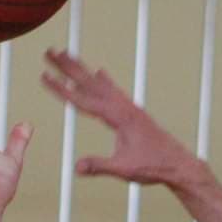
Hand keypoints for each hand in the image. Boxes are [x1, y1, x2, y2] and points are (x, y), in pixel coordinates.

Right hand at [41, 49, 202, 187]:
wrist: (178, 163)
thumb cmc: (153, 166)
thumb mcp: (123, 169)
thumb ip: (99, 166)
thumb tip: (77, 167)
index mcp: (118, 117)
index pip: (82, 100)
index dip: (61, 89)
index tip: (44, 76)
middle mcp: (123, 106)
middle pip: (89, 82)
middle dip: (68, 67)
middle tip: (50, 52)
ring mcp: (129, 107)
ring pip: (100, 83)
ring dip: (83, 69)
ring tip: (68, 54)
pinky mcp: (132, 111)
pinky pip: (114, 90)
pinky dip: (104, 80)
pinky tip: (100, 72)